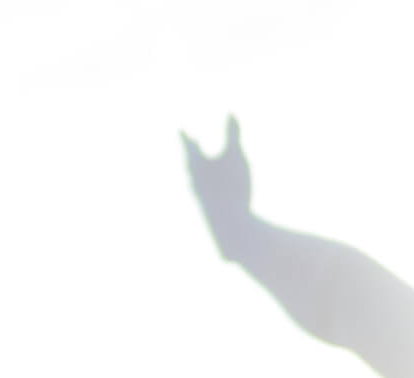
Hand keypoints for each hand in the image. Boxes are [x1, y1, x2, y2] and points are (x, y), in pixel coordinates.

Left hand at [181, 115, 255, 260]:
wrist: (229, 230)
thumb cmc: (231, 188)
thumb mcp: (235, 156)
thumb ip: (232, 133)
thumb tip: (230, 111)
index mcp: (193, 163)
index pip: (186, 143)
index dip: (184, 134)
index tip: (179, 128)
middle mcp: (190, 181)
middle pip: (188, 163)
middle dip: (191, 152)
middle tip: (192, 145)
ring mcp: (196, 199)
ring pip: (194, 181)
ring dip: (199, 173)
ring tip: (205, 170)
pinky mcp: (204, 215)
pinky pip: (204, 198)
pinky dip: (209, 191)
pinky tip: (216, 197)